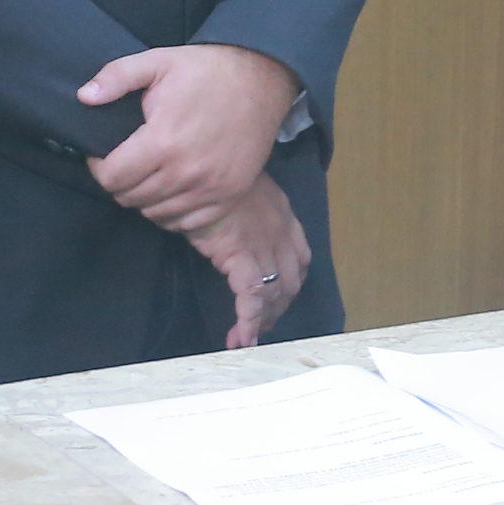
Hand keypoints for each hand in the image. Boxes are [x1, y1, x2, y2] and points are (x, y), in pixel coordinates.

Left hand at [79, 42, 303, 231]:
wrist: (262, 79)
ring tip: (150, 173)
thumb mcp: (157, 61)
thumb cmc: (205, 70)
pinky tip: (173, 188)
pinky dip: (172, 211)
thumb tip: (83, 98)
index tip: (106, 153)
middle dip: (121, 181)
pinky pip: (186, 223)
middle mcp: (186, 172)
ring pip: (155, 213)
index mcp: (163, 142)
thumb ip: (115, 77)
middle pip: (130, 198)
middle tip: (128, 161)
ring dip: (145, 197)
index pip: (111, 178)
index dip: (99, 166)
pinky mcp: (229, 196)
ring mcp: (211, 188)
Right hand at [185, 174, 309, 349]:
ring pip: (274, 293)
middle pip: (291, 281)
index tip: (277, 301)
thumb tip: (228, 230)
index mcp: (283, 217)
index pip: (299, 258)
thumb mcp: (237, 189)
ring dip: (262, 320)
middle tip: (260, 327)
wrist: (203, 165)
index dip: (290, 284)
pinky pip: (251, 296)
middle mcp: (282, 233)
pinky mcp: (243, 255)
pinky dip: (248, 321)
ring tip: (246, 339)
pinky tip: (240, 339)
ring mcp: (265, 244)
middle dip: (277, 308)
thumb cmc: (213, 175)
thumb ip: (242, 212)